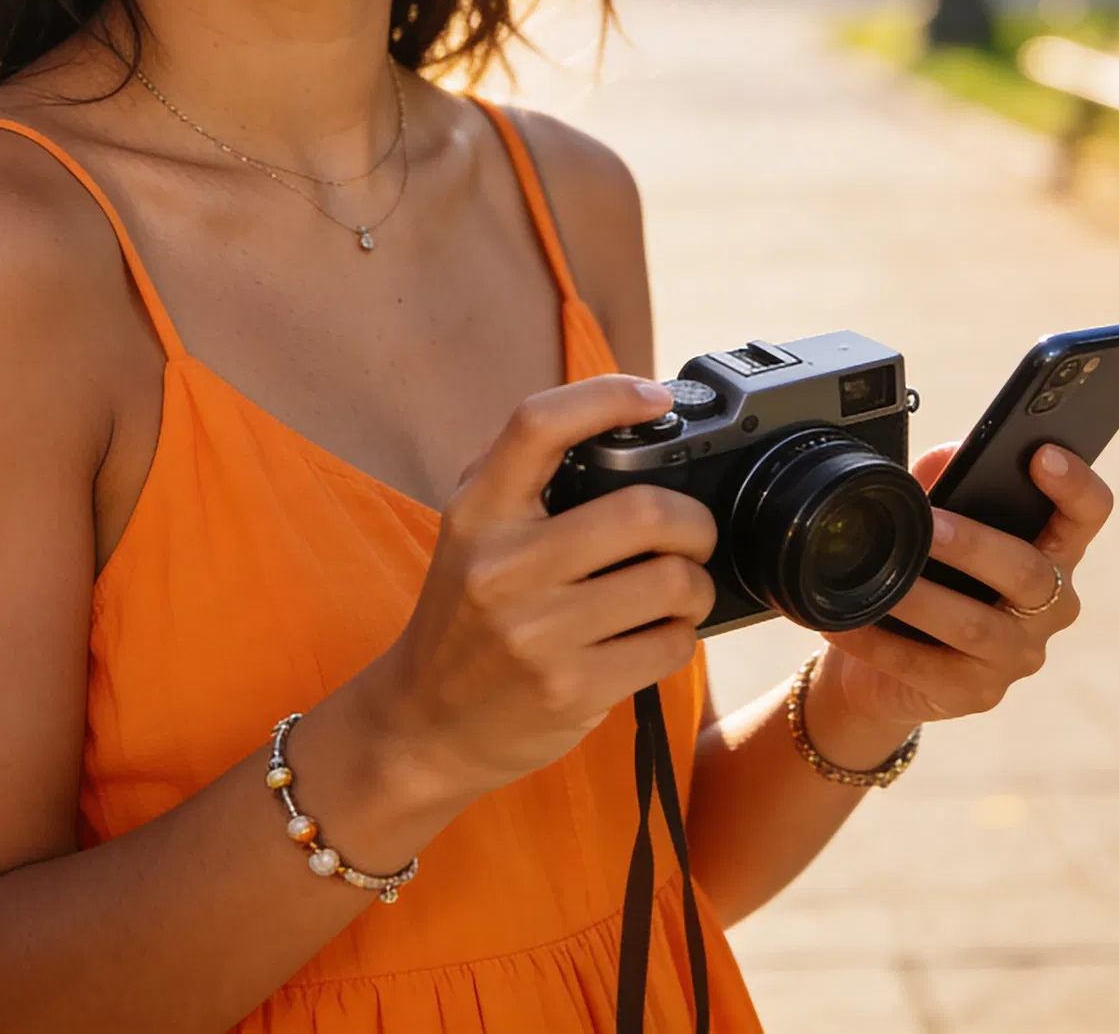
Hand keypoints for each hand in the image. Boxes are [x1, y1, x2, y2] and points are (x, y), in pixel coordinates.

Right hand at [362, 376, 717, 805]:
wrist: (423, 722)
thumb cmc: (464, 614)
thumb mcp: (471, 532)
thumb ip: (525, 480)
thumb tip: (624, 426)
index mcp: (477, 512)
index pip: (537, 425)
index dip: (606, 396)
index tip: (654, 397)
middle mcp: (502, 566)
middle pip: (641, 510)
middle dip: (693, 520)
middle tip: (694, 532)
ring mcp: (536, 633)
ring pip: (670, 582)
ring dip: (695, 583)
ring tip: (680, 589)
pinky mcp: (570, 690)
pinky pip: (669, 646)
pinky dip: (681, 636)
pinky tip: (658, 634)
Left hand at [812, 439, 1114, 747]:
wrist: (887, 663)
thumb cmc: (929, 574)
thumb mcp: (940, 518)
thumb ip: (948, 480)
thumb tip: (951, 453)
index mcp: (1050, 552)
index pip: (1086, 515)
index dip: (1075, 485)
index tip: (1043, 454)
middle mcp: (1048, 608)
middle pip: (1028, 572)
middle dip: (976, 545)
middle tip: (931, 527)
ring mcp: (1016, 656)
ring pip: (976, 625)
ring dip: (923, 597)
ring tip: (880, 575)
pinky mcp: (976, 695)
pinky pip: (927, 667)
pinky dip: (880, 642)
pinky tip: (847, 622)